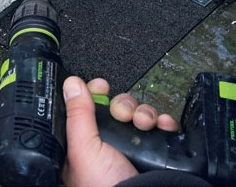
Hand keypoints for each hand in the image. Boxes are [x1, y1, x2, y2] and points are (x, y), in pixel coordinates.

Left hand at [61, 76, 177, 186]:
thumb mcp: (83, 150)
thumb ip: (77, 115)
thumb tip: (71, 85)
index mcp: (85, 146)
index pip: (87, 110)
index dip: (94, 95)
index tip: (101, 86)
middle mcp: (109, 146)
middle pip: (115, 108)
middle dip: (122, 105)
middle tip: (122, 113)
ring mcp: (133, 148)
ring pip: (138, 114)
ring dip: (143, 113)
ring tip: (143, 123)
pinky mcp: (155, 151)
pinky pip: (160, 126)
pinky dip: (163, 122)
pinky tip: (162, 126)